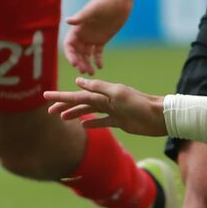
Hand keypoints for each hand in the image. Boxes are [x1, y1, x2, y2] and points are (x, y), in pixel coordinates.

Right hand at [44, 77, 166, 135]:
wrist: (160, 117)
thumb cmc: (140, 104)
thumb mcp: (118, 93)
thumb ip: (98, 88)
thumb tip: (78, 81)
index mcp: (105, 93)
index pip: (78, 95)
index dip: (62, 96)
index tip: (46, 96)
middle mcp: (107, 100)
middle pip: (81, 104)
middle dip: (65, 106)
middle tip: (50, 111)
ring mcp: (113, 111)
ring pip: (90, 112)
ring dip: (76, 114)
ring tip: (63, 118)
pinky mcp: (120, 122)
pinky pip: (103, 122)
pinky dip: (93, 123)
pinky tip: (83, 126)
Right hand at [64, 0, 133, 73]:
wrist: (119, 0)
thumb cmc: (104, 2)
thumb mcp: (93, 10)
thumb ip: (81, 17)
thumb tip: (68, 21)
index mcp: (78, 28)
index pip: (69, 45)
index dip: (70, 55)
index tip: (75, 64)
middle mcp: (83, 34)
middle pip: (77, 52)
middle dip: (79, 62)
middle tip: (85, 72)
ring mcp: (92, 37)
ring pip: (86, 54)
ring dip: (87, 63)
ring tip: (91, 72)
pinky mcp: (103, 39)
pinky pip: (97, 52)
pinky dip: (98, 60)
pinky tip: (100, 66)